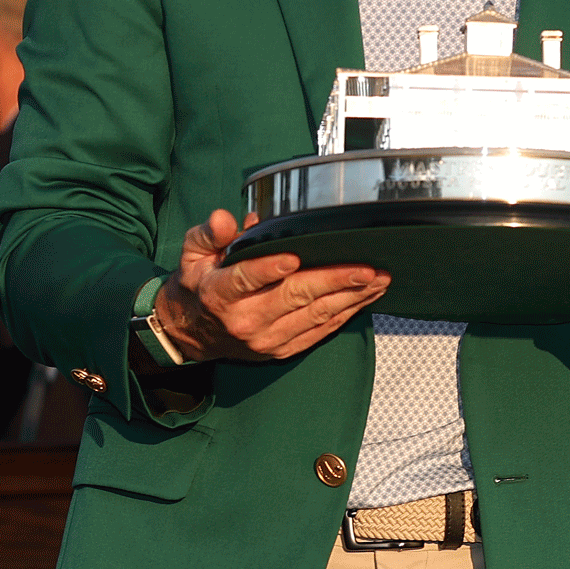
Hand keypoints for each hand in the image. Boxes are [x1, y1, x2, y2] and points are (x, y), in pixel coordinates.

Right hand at [152, 209, 390, 362]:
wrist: (191, 333)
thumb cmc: (200, 285)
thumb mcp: (192, 254)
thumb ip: (208, 234)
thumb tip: (225, 219)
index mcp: (221, 293)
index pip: (245, 279)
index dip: (268, 269)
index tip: (292, 258)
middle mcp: (245, 320)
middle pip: (293, 298)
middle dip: (333, 281)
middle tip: (365, 269)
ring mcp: (266, 339)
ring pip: (314, 316)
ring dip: (350, 298)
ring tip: (378, 281)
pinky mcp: (282, 349)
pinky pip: (319, 332)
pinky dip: (345, 315)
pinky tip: (365, 299)